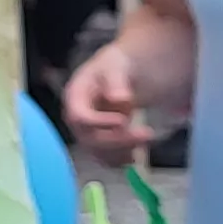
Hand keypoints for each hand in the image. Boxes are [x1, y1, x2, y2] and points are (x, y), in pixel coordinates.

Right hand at [61, 43, 154, 161]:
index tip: (124, 121)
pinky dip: (123, 157)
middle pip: (89, 139)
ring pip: (99, 153)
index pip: (78, 116)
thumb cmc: (115, 66)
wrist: (119, 75)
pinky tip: (139, 147)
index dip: (99, 123)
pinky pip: (108, 158)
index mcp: (74, 96)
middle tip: (148, 133)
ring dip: (123, 150)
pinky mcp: (99, 143)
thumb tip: (120, 99)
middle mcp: (76, 118)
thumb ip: (116, 80)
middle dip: (118, 140)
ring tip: (146, 136)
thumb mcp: (116, 65)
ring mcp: (87, 132)